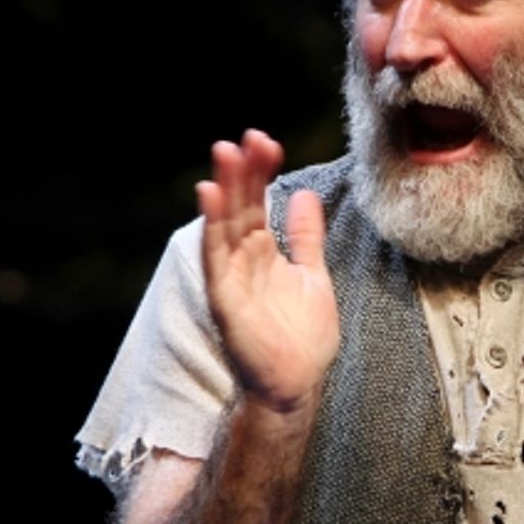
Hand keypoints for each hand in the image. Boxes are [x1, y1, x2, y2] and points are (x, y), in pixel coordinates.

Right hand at [196, 129, 339, 413]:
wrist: (297, 385)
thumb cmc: (303, 338)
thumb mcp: (313, 276)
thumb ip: (306, 237)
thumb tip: (303, 195)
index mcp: (265, 254)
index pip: (260, 203)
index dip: (263, 173)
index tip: (269, 143)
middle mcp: (245, 260)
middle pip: (242, 207)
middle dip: (244, 172)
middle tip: (248, 137)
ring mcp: (232, 277)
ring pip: (225, 224)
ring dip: (225, 188)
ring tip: (225, 152)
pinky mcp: (225, 297)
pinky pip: (215, 256)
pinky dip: (213, 226)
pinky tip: (211, 196)